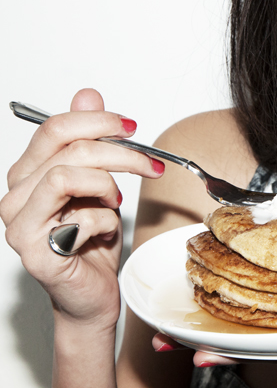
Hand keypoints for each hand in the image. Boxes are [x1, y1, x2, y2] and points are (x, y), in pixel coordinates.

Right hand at [1, 88, 163, 329]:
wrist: (91, 292)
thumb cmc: (93, 237)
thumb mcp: (100, 180)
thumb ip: (90, 139)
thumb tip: (88, 95)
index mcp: (28, 172)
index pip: (54, 127)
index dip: (99, 121)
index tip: (133, 127)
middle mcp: (16, 195)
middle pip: (69, 148)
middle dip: (122, 152)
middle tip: (151, 165)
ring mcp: (20, 225)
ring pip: (68, 175)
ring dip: (108, 185)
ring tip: (116, 202)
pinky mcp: (35, 252)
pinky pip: (79, 218)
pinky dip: (105, 222)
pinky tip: (103, 233)